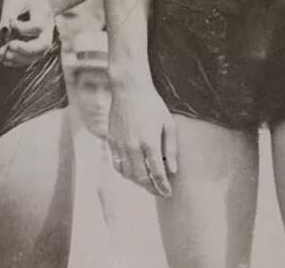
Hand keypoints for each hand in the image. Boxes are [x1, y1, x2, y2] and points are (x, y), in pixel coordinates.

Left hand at [0, 0, 54, 66]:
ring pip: (37, 56)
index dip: (20, 27)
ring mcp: (44, 41)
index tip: (10, 20)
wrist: (38, 3)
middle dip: (25, 49)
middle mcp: (48, 31)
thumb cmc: (24, 1)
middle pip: (42, 46)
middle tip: (10, 46)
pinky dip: (18, 61)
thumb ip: (8, 15)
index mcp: (44, 15)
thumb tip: (1, 31)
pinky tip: (5, 59)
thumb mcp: (15, 2)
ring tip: (5, 55)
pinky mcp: (38, 49)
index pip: (36, 26)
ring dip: (20, 58)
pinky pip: (30, 59)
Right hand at [107, 80, 176, 197]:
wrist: (129, 90)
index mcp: (150, 143)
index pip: (158, 173)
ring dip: (138, 182)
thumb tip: (173, 170)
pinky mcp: (112, 142)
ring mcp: (120, 145)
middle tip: (159, 191)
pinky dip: (125, 173)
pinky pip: (117, 165)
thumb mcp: (168, 124)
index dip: (163, 187)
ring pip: (128, 174)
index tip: (168, 193)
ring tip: (148, 183)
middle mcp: (133, 147)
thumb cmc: (153, 105)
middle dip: (151, 188)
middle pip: (141, 178)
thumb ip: (171, 148)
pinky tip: (132, 173)